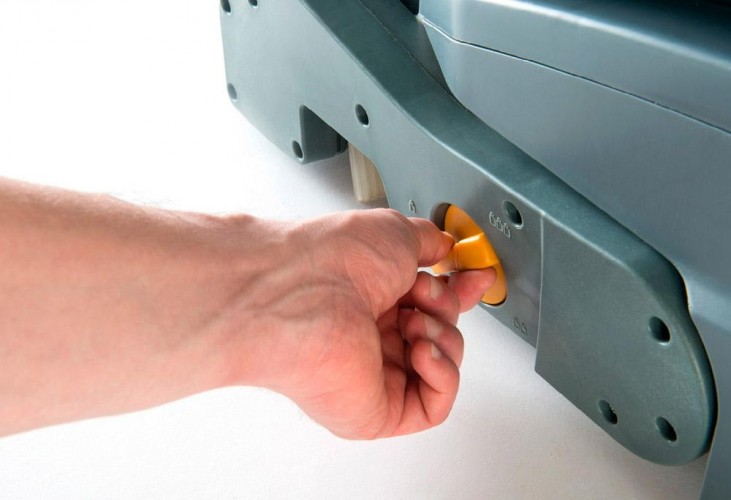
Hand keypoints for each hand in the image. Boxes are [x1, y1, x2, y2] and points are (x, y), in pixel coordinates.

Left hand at [225, 209, 495, 438]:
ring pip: (444, 365)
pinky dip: (442, 374)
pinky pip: (435, 404)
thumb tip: (446, 246)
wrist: (302, 293)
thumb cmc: (333, 261)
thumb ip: (429, 241)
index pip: (429, 304)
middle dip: (445, 308)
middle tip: (422, 292)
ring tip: (413, 322)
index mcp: (372, 298)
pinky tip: (421, 351)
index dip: (459, 291)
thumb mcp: (396, 233)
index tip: (478, 277)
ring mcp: (374, 375)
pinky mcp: (377, 411)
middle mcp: (371, 336)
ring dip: (443, 337)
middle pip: (441, 331)